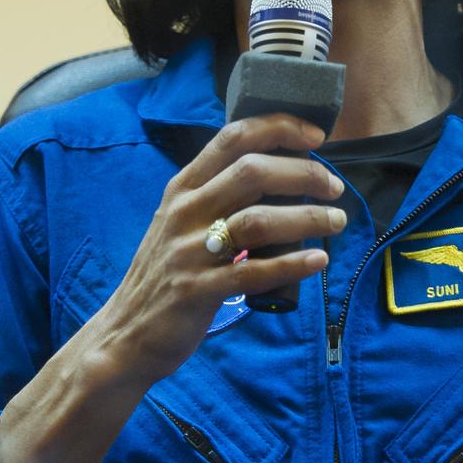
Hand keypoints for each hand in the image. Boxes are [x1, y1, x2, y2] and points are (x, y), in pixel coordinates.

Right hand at [96, 113, 345, 385]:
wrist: (125, 333)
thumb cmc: (165, 274)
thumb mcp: (180, 222)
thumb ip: (217, 195)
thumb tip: (278, 174)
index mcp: (183, 188)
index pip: (232, 137)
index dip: (279, 129)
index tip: (315, 137)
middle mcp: (185, 212)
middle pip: (252, 172)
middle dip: (304, 174)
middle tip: (334, 187)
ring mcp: (189, 251)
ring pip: (258, 220)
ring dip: (307, 218)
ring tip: (337, 221)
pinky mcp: (197, 291)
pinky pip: (253, 272)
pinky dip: (293, 264)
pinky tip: (318, 260)